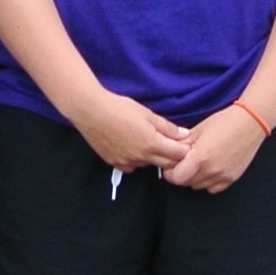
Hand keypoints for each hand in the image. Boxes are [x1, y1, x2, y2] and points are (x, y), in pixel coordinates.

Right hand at [69, 91, 190, 174]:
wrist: (91, 111)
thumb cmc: (120, 108)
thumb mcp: (147, 114)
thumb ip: (167, 127)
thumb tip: (185, 135)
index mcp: (152, 144)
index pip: (178, 155)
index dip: (184, 150)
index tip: (185, 143)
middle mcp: (141, 157)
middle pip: (166, 164)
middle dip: (172, 157)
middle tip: (171, 145)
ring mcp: (127, 162)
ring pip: (148, 165)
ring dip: (153, 157)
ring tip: (148, 142)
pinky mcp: (114, 163)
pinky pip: (131, 166)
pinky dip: (136, 160)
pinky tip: (132, 148)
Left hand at [167, 104, 266, 194]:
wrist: (250, 122)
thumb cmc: (224, 122)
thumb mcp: (197, 130)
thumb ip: (181, 145)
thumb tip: (169, 153)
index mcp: (200, 158)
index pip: (176, 177)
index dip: (171, 172)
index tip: (171, 166)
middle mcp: (211, 171)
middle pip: (187, 183)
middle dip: (182, 174)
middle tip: (184, 162)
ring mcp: (223, 176)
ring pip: (199, 186)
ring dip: (194, 178)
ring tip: (198, 163)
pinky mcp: (232, 178)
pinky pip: (213, 188)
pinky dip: (208, 181)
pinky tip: (210, 168)